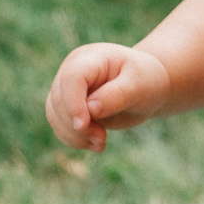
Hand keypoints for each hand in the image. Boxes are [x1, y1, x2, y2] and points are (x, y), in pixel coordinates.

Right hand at [45, 42, 172, 151]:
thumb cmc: (146, 80)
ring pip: (54, 115)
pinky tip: (96, 144)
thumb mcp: (140, 84)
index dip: (73, 102)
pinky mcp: (68, 107)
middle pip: (58, 99)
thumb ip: (117, 95)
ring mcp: (68, 89)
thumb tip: (91, 109)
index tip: (84, 125)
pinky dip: (75, 140)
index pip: (72, 77)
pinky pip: (60, 126)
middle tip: (102, 138)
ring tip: (101, 142)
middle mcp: (72, 71)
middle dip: (77, 125)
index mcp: (91, 59)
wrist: (148, 86)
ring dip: (74, 135)